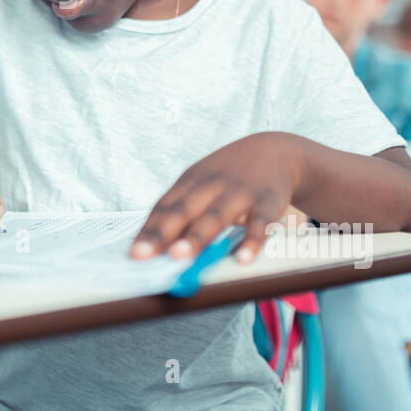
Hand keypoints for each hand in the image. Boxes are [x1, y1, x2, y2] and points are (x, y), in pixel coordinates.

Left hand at [130, 132, 302, 263]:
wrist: (276, 151)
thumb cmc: (229, 176)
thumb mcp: (203, 182)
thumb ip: (184, 210)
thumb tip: (158, 247)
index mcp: (191, 180)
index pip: (164, 206)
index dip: (148, 230)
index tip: (133, 253)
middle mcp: (212, 184)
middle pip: (184, 210)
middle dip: (162, 233)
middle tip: (143, 255)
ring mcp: (239, 192)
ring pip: (216, 216)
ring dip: (197, 237)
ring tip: (180, 257)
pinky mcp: (267, 202)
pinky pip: (259, 224)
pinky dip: (252, 241)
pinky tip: (243, 259)